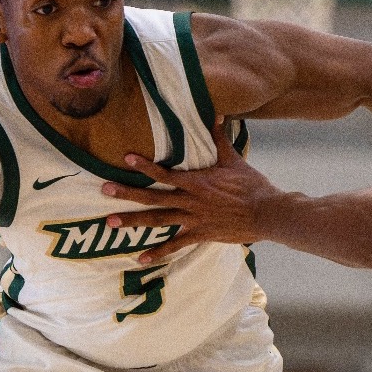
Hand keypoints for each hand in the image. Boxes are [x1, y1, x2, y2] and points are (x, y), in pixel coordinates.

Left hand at [99, 123, 282, 265]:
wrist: (266, 213)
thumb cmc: (252, 185)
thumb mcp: (234, 160)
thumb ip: (220, 139)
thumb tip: (218, 113)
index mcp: (196, 181)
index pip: (165, 172)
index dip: (145, 166)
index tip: (126, 160)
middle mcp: (190, 201)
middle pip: (153, 197)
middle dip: (127, 193)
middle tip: (104, 190)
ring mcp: (194, 219)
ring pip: (158, 220)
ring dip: (133, 221)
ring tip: (111, 222)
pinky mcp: (201, 235)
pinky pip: (176, 245)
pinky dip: (159, 252)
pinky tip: (141, 258)